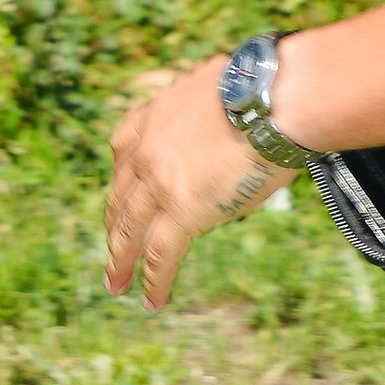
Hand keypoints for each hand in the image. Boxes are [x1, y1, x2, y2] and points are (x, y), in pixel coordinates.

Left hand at [105, 53, 279, 309]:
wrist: (271, 98)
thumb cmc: (264, 87)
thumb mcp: (220, 84)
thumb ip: (210, 103)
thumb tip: (233, 101)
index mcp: (154, 116)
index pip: (122, 149)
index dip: (121, 177)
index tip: (121, 193)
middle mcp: (146, 150)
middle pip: (120, 197)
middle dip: (113, 226)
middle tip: (113, 249)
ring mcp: (159, 182)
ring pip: (129, 231)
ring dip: (120, 262)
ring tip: (116, 286)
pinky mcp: (182, 210)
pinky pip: (160, 254)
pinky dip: (153, 281)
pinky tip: (150, 300)